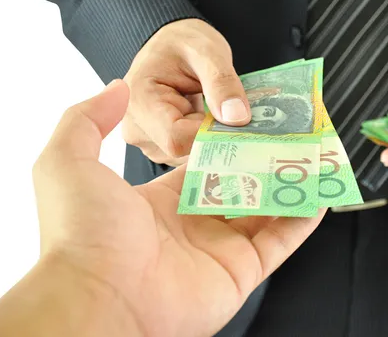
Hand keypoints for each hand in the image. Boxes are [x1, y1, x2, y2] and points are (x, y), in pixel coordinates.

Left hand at [0, 80, 324, 336]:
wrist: (99, 300)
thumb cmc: (82, 232)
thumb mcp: (67, 161)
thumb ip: (88, 119)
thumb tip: (114, 87)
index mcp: (158, 201)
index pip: (204, 164)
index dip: (229, 140)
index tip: (251, 117)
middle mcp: (192, 224)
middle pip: (241, 183)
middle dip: (266, 158)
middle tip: (292, 132)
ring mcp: (219, 248)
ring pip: (266, 210)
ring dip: (290, 183)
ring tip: (315, 155)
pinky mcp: (241, 271)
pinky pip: (280, 241)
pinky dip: (302, 219)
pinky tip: (320, 193)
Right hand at [122, 18, 250, 165]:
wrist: (171, 44)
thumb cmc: (183, 43)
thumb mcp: (208, 52)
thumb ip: (222, 83)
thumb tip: (237, 118)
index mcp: (139, 101)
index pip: (177, 139)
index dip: (210, 135)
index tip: (236, 123)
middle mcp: (135, 126)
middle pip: (182, 152)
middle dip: (213, 138)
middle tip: (234, 118)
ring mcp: (145, 140)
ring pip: (187, 157)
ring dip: (209, 140)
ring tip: (216, 114)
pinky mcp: (157, 146)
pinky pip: (186, 155)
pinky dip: (203, 142)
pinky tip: (208, 122)